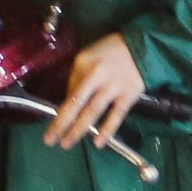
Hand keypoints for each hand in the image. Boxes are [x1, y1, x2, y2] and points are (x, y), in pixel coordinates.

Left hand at [43, 32, 146, 149]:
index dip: (59, 111)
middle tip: (50, 140)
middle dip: (61, 123)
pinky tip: (99, 143)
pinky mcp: (129, 94)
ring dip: (79, 129)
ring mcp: (114, 85)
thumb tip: (69, 103)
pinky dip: (107, 130)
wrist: (141, 46)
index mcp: (84, 64)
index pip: (69, 92)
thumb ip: (78, 78)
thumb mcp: (88, 57)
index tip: (52, 127)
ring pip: (93, 111)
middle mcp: (97, 75)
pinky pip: (117, 115)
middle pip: (76, 103)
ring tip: (67, 144)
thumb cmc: (110, 52)